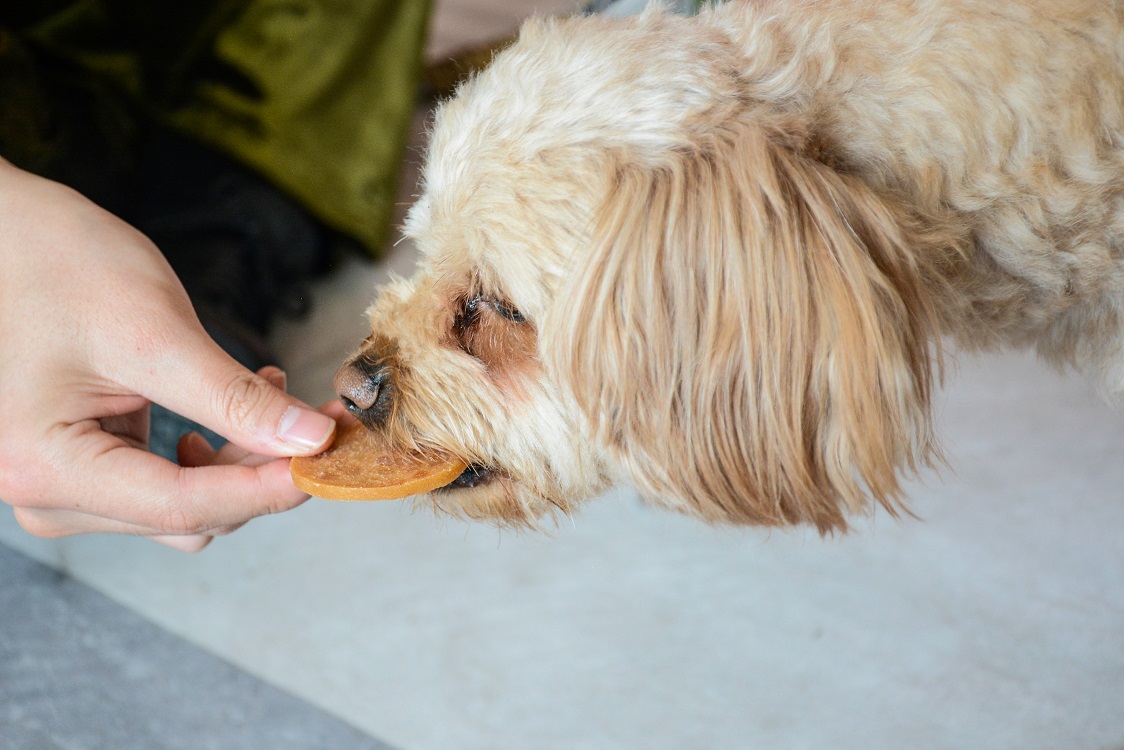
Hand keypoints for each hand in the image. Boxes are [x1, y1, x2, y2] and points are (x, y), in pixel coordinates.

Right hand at [0, 159, 336, 550]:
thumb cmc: (60, 266)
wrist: (8, 235)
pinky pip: (169, 483)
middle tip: (322, 414)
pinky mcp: (88, 466)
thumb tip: (308, 441)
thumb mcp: (155, 332)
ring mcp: (66, 485)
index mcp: (48, 467)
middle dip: (263, 467)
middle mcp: (49, 494)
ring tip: (272, 392)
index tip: (333, 460)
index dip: (270, 488)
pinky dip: (215, 452)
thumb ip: (234, 398)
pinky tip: (236, 406)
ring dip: (242, 460)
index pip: (185, 507)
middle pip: (190, 513)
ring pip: (188, 506)